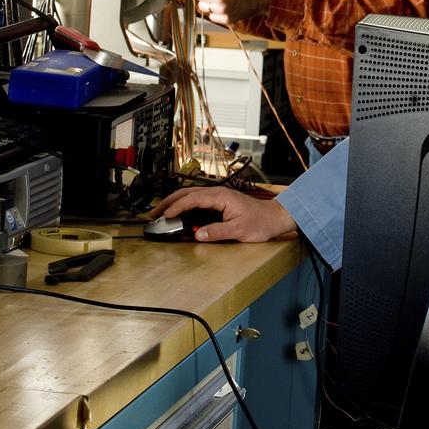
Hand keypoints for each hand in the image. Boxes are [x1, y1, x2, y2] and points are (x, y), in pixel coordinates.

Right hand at [151, 187, 297, 242]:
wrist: (274, 217)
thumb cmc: (261, 222)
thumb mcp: (239, 231)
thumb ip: (218, 232)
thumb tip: (199, 235)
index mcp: (221, 196)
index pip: (192, 199)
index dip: (176, 207)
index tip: (165, 216)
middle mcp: (217, 193)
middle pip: (186, 194)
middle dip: (168, 203)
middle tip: (153, 214)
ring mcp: (218, 196)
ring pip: (190, 196)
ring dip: (174, 203)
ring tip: (161, 213)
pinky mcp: (219, 202)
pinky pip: (197, 201)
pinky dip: (184, 206)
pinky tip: (178, 213)